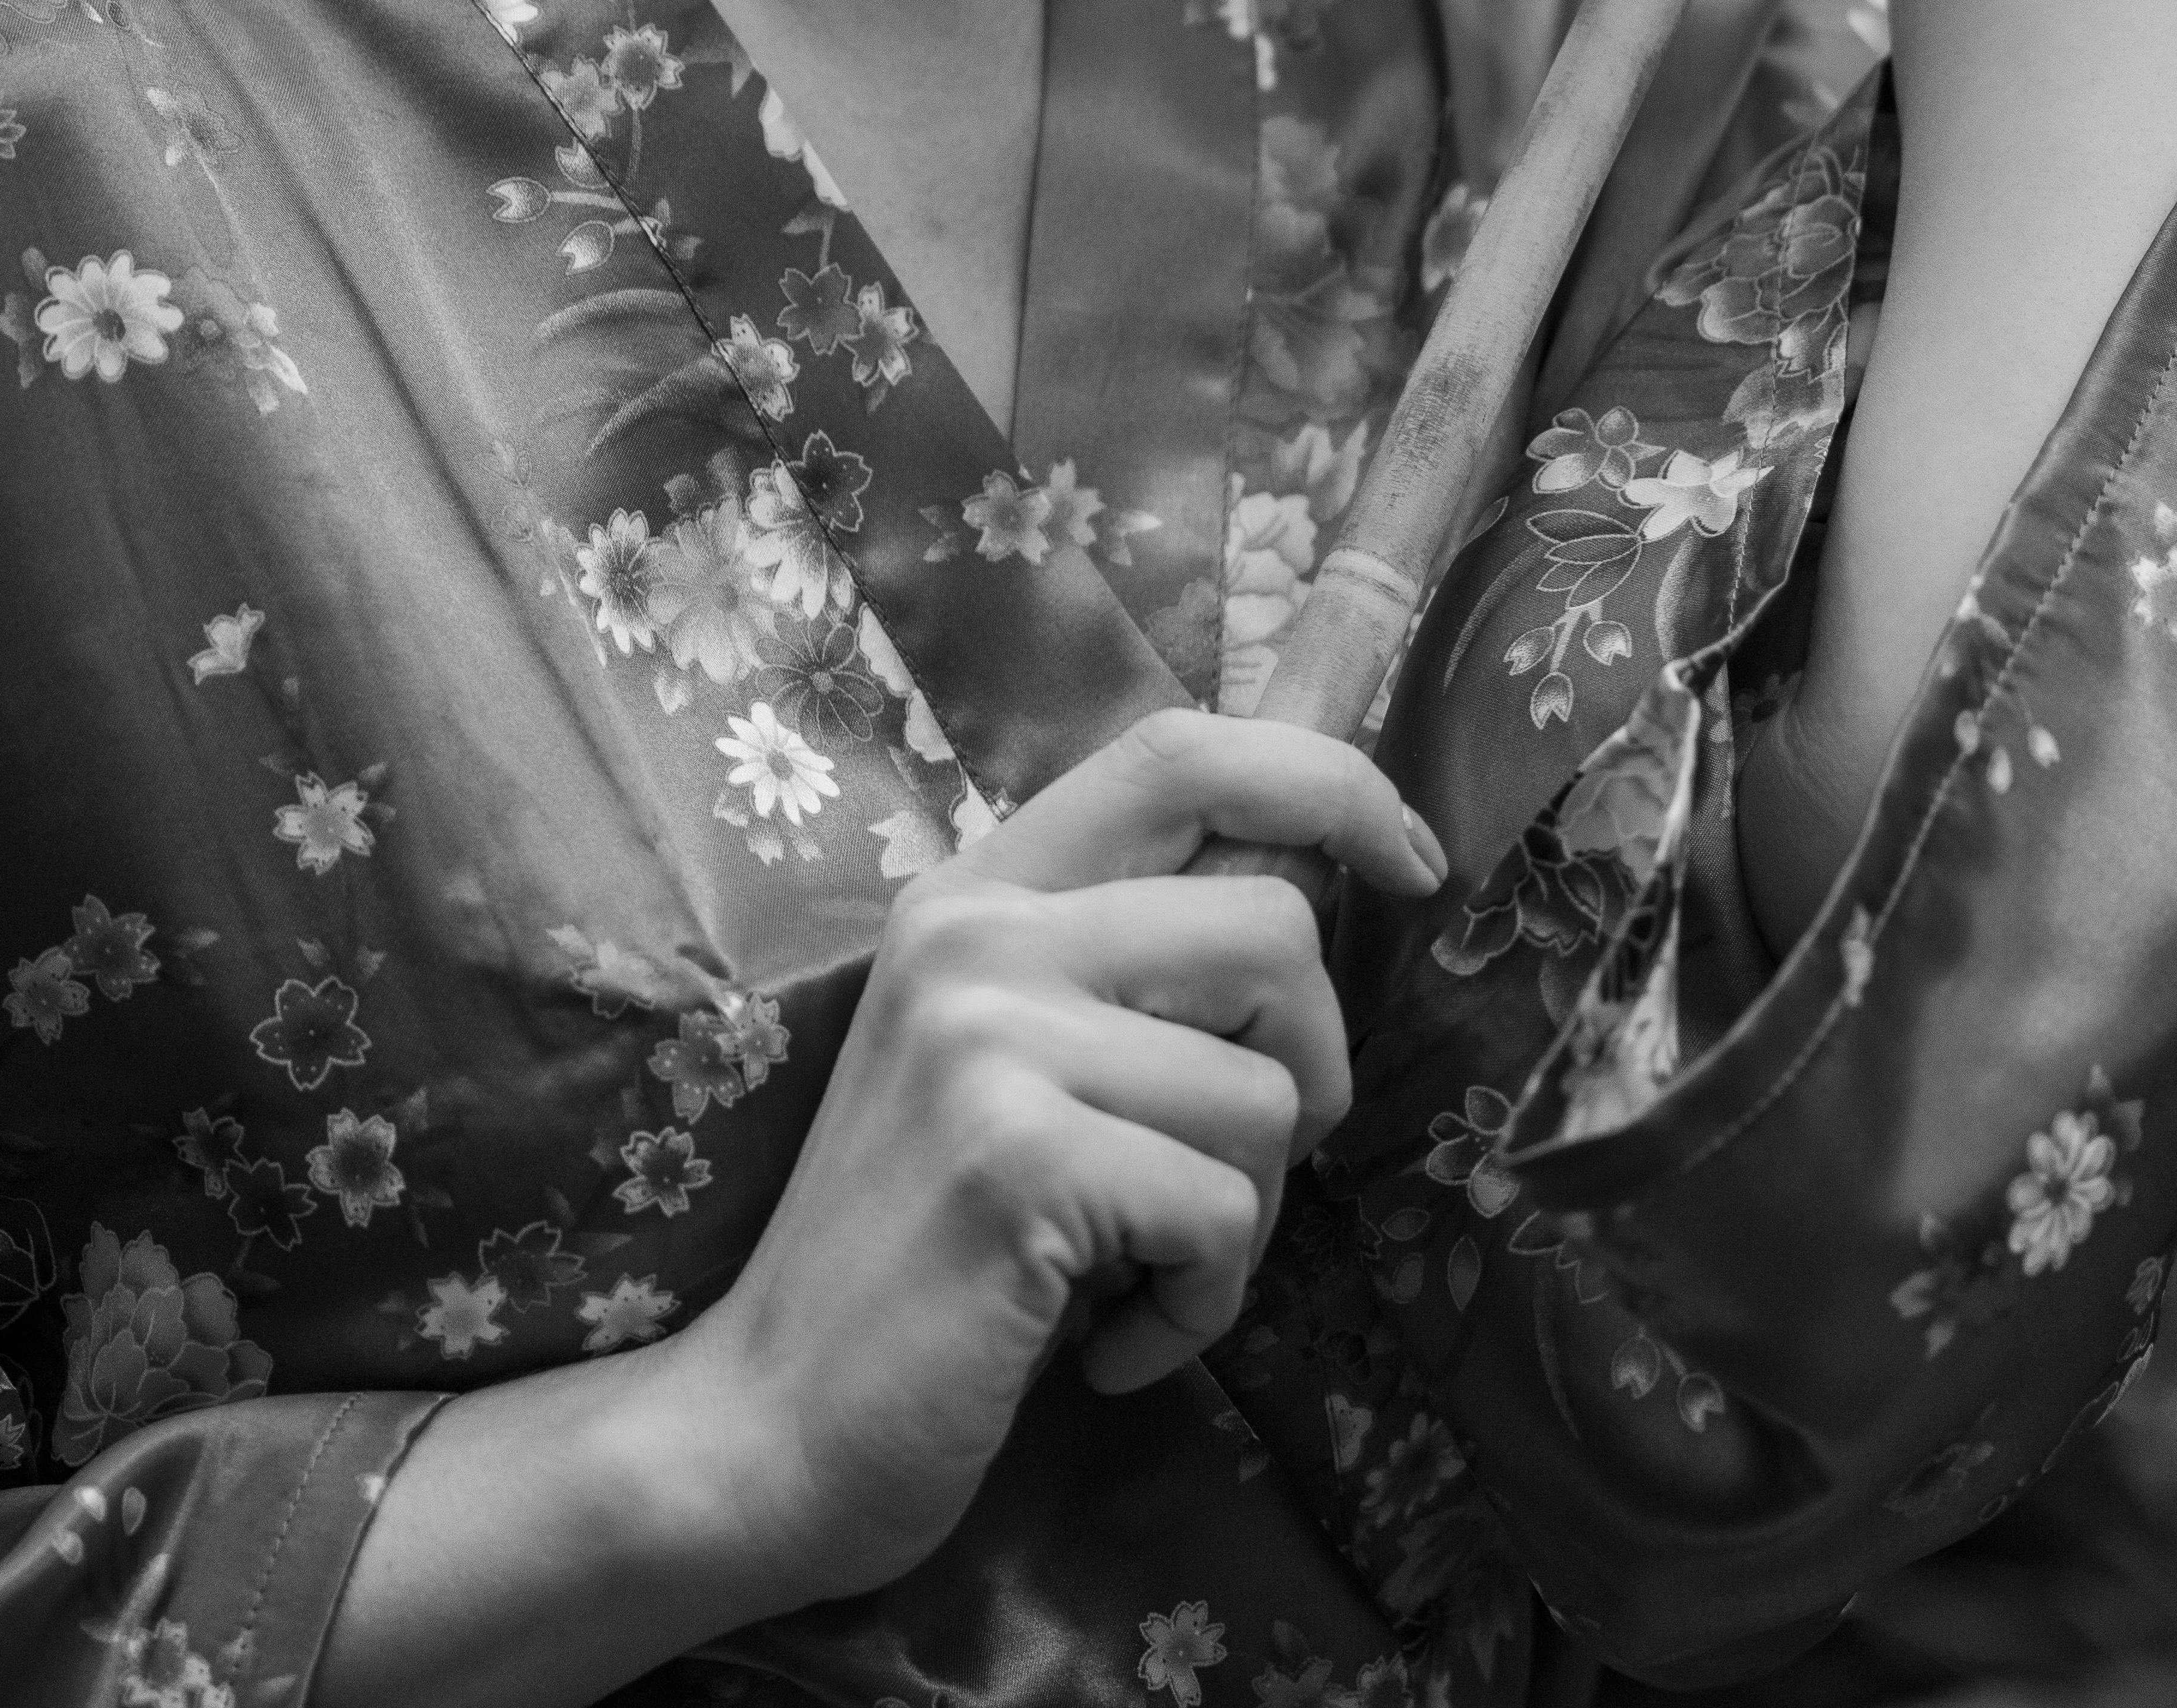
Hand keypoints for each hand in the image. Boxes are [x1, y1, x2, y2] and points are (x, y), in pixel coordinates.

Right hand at [621, 710, 1442, 1612]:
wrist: (766, 1425)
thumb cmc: (925, 1250)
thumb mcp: (1011, 1055)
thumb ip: (1130, 961)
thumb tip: (1327, 877)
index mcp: (979, 889)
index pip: (1181, 749)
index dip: (1328, 783)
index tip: (1410, 861)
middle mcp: (977, 933)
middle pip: (1273, 925)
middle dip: (1307, 1067)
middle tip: (1225, 1168)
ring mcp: (989, 1040)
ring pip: (1265, 1092)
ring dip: (1243, 1214)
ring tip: (1138, 1266)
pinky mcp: (1018, 1161)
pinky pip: (1225, 1212)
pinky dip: (1200, 1307)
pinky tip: (1108, 1340)